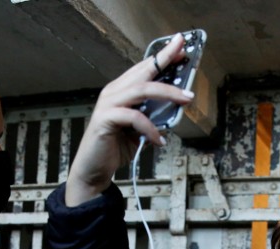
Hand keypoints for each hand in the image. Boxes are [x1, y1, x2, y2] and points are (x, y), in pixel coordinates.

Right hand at [64, 33, 194, 206]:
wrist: (93, 171)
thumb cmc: (115, 148)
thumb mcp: (140, 131)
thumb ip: (153, 117)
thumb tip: (174, 110)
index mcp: (121, 91)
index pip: (143, 68)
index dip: (162, 56)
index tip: (180, 45)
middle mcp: (113, 93)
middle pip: (143, 71)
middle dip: (165, 61)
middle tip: (185, 55)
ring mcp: (108, 104)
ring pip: (141, 90)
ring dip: (167, 92)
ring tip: (186, 99)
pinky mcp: (105, 119)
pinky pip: (134, 117)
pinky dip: (150, 128)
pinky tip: (159, 141)